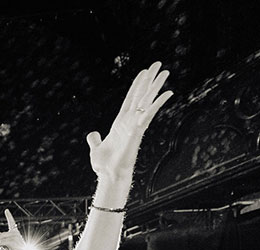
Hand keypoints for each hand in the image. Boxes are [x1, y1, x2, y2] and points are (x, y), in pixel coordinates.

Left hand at [0, 211, 27, 249]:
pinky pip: (0, 243)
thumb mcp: (8, 244)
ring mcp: (14, 237)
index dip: (8, 216)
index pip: (11, 222)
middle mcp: (15, 233)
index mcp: (15, 232)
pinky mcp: (12, 242)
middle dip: (0, 242)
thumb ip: (2, 238)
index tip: (6, 210)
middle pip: (0, 235)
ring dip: (0, 246)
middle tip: (9, 248)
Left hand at [87, 62, 172, 181]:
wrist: (109, 176)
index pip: (130, 99)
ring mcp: (135, 125)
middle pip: (141, 96)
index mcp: (120, 122)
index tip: (144, 72)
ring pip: (147, 101)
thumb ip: (94, 139)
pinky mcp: (137, 131)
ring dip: (156, 86)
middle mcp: (130, 121)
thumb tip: (92, 134)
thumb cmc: (104, 165)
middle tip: (158, 64)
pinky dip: (157, 103)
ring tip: (165, 71)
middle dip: (149, 80)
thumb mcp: (96, 148)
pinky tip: (168, 92)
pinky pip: (148, 114)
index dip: (136, 85)